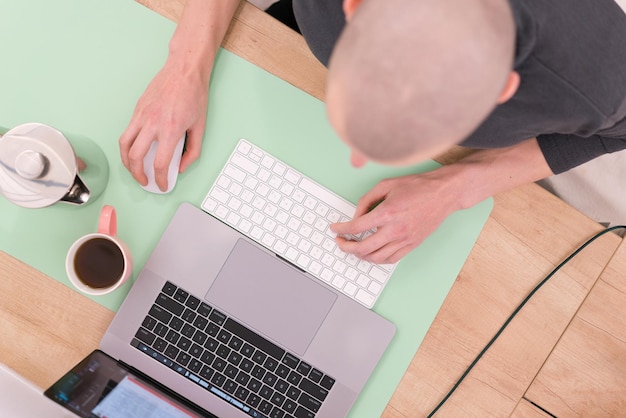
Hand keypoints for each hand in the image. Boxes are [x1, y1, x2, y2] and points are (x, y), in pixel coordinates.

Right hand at [119, 60, 207, 190]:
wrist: (184, 70)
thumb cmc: (194, 95)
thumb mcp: (200, 127)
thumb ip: (192, 151)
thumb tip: (181, 166)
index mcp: (171, 130)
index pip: (160, 164)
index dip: (160, 179)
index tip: (163, 185)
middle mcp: (153, 123)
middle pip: (135, 157)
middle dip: (137, 174)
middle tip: (144, 180)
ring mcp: (142, 115)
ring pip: (124, 144)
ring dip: (126, 161)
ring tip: (134, 168)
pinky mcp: (137, 108)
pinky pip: (126, 131)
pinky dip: (127, 144)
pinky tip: (135, 149)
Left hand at [331, 171, 458, 263]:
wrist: (444, 193)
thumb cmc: (418, 186)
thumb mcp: (386, 185)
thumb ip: (367, 200)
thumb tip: (356, 216)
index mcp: (387, 213)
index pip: (356, 228)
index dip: (341, 229)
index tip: (335, 228)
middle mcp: (395, 230)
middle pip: (363, 248)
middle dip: (346, 247)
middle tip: (340, 242)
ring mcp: (405, 240)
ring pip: (376, 258)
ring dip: (360, 256)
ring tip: (354, 248)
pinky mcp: (413, 245)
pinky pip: (391, 259)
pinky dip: (377, 259)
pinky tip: (371, 253)